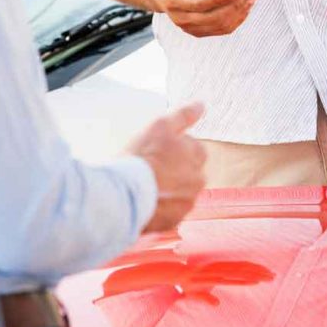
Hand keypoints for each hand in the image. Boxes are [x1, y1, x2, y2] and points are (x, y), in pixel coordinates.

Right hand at [129, 102, 206, 232]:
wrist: (125, 195)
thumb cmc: (142, 157)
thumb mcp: (161, 126)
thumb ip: (184, 115)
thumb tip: (202, 104)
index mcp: (197, 156)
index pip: (194, 147)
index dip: (174, 147)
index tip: (158, 149)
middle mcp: (197, 181)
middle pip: (188, 170)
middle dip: (174, 168)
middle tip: (150, 166)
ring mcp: (187, 203)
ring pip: (179, 191)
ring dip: (168, 187)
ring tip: (146, 183)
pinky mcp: (174, 221)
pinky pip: (170, 211)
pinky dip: (161, 206)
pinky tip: (145, 199)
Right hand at [148, 0, 258, 36]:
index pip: (198, 2)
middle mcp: (180, 17)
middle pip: (212, 17)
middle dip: (235, 4)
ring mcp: (190, 27)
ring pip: (220, 25)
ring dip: (239, 12)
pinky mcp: (200, 31)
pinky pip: (222, 29)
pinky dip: (237, 19)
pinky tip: (247, 6)